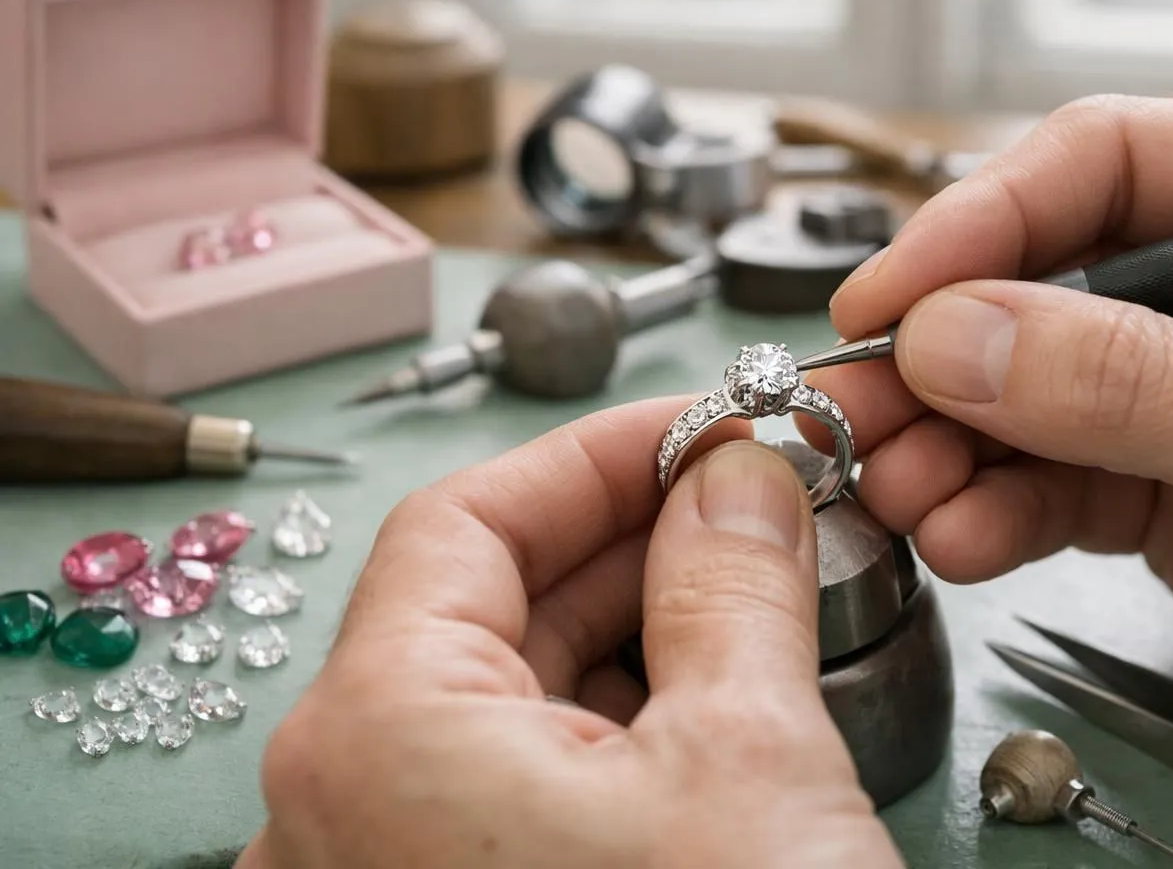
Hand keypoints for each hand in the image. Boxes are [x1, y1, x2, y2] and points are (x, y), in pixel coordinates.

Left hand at [235, 401, 900, 868]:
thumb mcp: (749, 754)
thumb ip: (735, 580)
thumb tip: (738, 480)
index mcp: (376, 738)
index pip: (467, 520)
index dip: (595, 455)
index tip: (693, 428)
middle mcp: (348, 815)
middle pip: (487, 605)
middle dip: (634, 540)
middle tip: (746, 501)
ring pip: (512, 698)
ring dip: (638, 630)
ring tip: (754, 590)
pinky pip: (526, 785)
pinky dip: (621, 725)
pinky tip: (716, 698)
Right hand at [814, 95, 1172, 814]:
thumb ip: (1131, 384)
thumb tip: (950, 332)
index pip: (1106, 162)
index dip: (978, 222)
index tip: (884, 299)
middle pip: (1047, 277)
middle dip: (945, 350)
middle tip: (857, 409)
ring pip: (1032, 386)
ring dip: (952, 438)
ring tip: (901, 491)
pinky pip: (1053, 477)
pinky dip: (994, 506)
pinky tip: (960, 535)